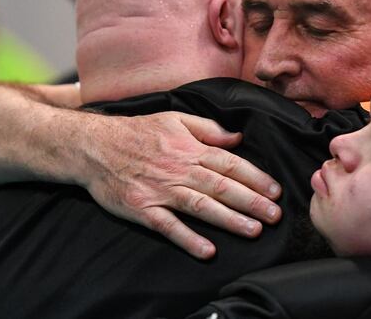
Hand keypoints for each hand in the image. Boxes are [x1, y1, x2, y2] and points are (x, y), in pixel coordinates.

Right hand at [77, 111, 282, 258]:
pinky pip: (169, 227)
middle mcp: (179, 169)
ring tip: (254, 230)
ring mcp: (161, 190)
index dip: (256, 178)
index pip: (230, 163)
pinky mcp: (143, 209)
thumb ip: (208, 128)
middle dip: (252, 201)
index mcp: (190, 148)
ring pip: (201, 206)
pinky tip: (208, 251)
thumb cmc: (137, 132)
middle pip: (222, 187)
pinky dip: (188, 239)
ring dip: (230, 220)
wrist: (94, 146)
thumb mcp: (175, 119)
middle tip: (276, 215)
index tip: (276, 190)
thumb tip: (238, 138)